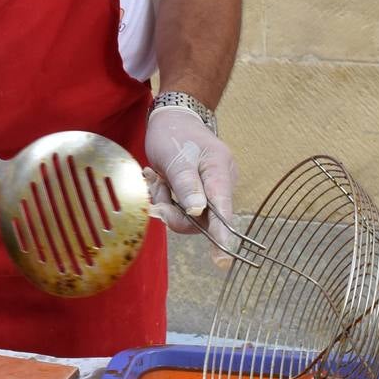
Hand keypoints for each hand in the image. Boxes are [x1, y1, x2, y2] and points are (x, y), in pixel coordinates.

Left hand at [143, 103, 238, 236]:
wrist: (172, 117)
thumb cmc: (174, 134)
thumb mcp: (175, 158)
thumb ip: (187, 186)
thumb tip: (198, 213)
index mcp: (219, 171)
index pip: (222, 209)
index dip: (221, 236)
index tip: (221, 260)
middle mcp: (221, 182)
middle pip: (202, 217)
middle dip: (175, 212)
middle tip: (155, 197)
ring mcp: (211, 187)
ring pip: (190, 213)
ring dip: (168, 202)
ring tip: (156, 179)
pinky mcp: (200, 189)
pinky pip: (185, 205)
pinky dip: (168, 197)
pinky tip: (159, 180)